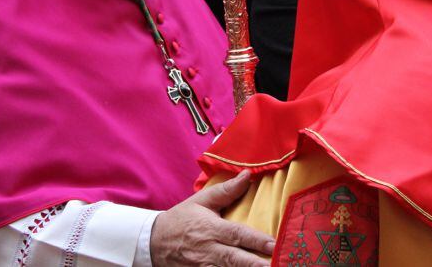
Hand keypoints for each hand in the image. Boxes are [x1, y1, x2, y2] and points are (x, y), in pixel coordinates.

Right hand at [150, 170, 274, 265]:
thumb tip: (248, 175)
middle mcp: (208, 250)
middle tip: (277, 264)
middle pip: (235, 259)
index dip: (256, 240)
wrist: (154, 241)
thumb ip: (226, 190)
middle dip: (255, 264)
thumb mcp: (201, 200)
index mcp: (211, 228)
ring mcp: (203, 266)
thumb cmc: (182, 218)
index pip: (237, 235)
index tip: (274, 244)